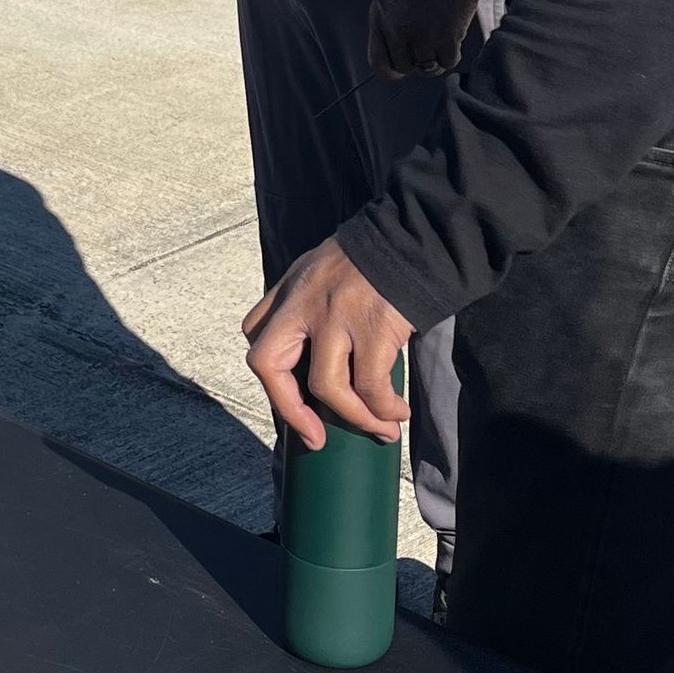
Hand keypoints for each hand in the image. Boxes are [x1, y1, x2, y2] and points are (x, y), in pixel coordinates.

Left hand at [244, 236, 412, 450]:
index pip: (255, 333)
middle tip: (315, 437)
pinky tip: (398, 413)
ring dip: (355, 418)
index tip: (294, 397)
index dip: (270, 373)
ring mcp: (335, 315)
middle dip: (288, 410)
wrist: (417, 235)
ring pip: (326, 387)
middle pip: (268, 364)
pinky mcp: (372, 327)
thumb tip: (318, 356)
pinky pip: (371, 387)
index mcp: (290, 287)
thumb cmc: (378, 257)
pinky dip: (384, 410)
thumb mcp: (326, 268)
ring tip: (380, 428)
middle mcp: (303, 301)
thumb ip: (311, 301)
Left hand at [367, 0, 481, 79]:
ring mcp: (422, 36)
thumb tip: (394, 47)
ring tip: (441, 44)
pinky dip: (451, 56)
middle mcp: (398, 31)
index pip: (378, 62)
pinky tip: (453, 42)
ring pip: (427, 67)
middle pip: (404, 67)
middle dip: (416, 64)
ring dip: (435, 59)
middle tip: (427, 52)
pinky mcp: (447, 37)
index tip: (402, 69)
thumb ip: (387, 22)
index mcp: (380, 19)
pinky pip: (448, 62)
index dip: (392, 70)